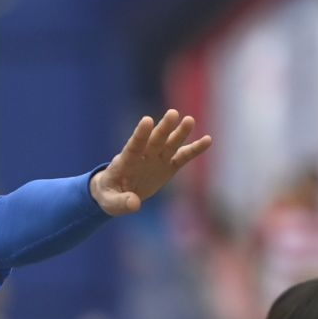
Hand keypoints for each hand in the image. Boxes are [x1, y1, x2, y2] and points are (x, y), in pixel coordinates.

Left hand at [89, 110, 212, 216]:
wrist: (116, 192)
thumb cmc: (109, 195)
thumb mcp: (110, 202)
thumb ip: (121, 202)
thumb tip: (135, 204)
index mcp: (125, 162)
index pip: (133, 146)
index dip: (140, 134)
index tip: (147, 120)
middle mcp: (142, 156)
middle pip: (154, 141)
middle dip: (163, 129)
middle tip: (172, 114)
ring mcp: (156, 159)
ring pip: (169, 144)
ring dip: (179, 133)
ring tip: (189, 120)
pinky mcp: (167, 166)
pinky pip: (182, 157)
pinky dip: (194, 149)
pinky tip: (208, 140)